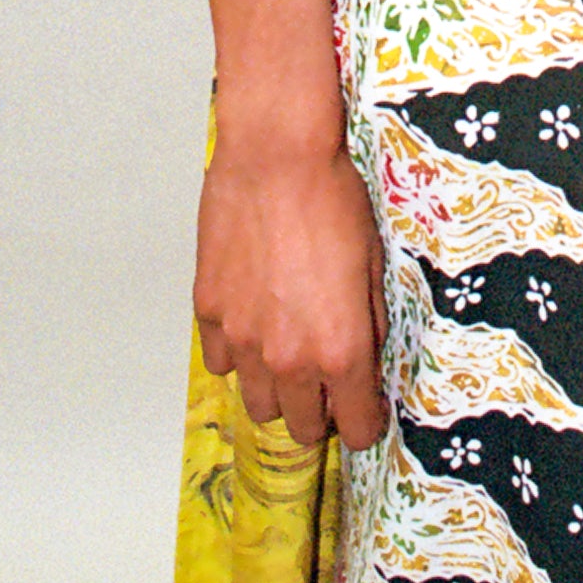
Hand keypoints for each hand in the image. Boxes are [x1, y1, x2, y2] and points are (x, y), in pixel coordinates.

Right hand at [194, 135, 389, 448]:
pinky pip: (221, 362)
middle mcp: (288, 357)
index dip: (364, 421)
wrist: (276, 156)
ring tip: (287, 352)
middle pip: (303, 426)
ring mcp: (242, 339)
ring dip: (276, 390)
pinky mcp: (209, 313)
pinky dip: (237, 353)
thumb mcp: (373, 263)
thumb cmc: (332, 199)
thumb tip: (369, 357)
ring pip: (257, 403)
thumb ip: (370, 323)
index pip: (356, 426)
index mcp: (339, 349)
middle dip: (320, 411)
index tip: (365, 410)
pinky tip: (253, 321)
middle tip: (327, 381)